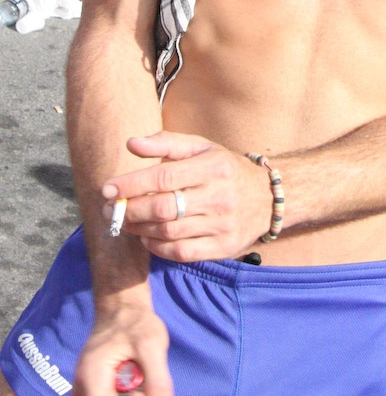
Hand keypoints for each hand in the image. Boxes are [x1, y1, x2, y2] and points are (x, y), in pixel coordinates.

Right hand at [73, 302, 172, 395]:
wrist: (122, 308)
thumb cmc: (136, 322)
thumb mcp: (153, 346)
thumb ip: (158, 383)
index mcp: (91, 378)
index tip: (145, 391)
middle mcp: (82, 390)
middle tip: (151, 393)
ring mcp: (86, 394)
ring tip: (143, 385)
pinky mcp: (93, 393)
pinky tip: (137, 389)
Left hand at [102, 132, 273, 261]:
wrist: (268, 197)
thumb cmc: (225, 169)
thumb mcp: (201, 148)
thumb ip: (166, 143)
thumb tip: (131, 144)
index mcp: (213, 167)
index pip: (164, 176)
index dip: (131, 184)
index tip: (108, 188)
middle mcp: (220, 196)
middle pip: (163, 208)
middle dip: (129, 209)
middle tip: (110, 209)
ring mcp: (223, 224)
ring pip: (168, 232)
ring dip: (138, 228)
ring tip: (125, 221)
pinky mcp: (223, 247)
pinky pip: (181, 252)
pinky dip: (156, 247)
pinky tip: (147, 236)